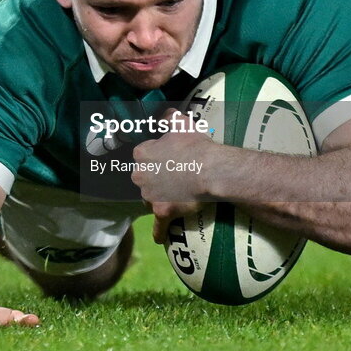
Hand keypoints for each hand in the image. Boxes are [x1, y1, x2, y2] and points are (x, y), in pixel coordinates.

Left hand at [130, 109, 217, 242]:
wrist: (210, 169)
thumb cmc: (196, 145)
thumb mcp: (181, 123)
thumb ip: (169, 117)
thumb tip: (165, 113)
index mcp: (142, 154)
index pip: (142, 157)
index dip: (155, 160)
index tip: (167, 162)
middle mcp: (140, 175)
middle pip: (143, 181)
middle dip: (153, 182)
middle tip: (172, 181)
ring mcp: (150, 195)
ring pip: (149, 201)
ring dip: (158, 202)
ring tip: (175, 201)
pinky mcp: (161, 212)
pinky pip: (158, 226)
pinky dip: (160, 231)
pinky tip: (161, 237)